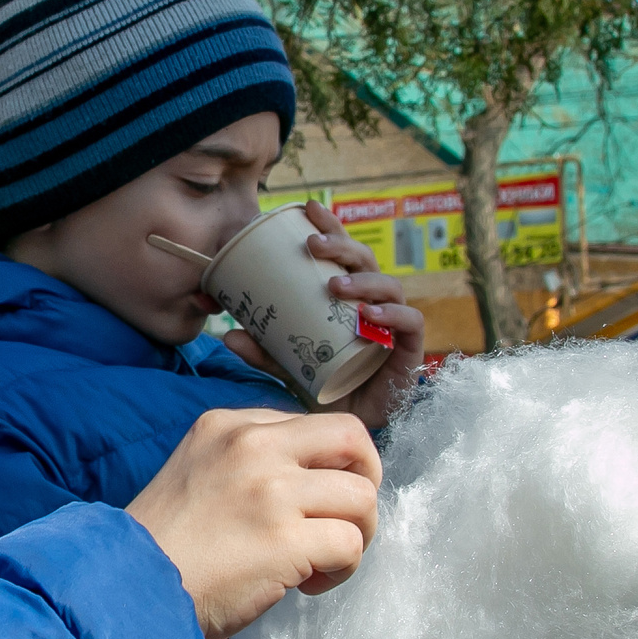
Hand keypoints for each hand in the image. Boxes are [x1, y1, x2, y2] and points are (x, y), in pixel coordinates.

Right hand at [128, 407, 381, 638]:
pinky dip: (341, 570)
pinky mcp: (285, 540)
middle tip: (346, 519)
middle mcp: (253, 445)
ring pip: (362, 497)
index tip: (310, 503)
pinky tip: (306, 584)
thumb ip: (250, 461)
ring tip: (320, 562)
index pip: (314, 424)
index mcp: (230, 425)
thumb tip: (316, 479)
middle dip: (366, 480)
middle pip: (352, 438)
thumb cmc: (163, 545)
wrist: (127, 590)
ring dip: (356, 534)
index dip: (328, 466)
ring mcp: (271, 490)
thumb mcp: (198, 470)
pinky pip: (350, 544)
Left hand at [222, 200, 426, 430]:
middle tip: (312, 246)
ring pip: (389, 286)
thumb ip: (264, 351)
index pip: (343, 253)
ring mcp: (394, 325)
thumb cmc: (326, 389)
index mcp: (348, 298)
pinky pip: (409, 324)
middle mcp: (374, 304)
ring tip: (335, 285)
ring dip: (363, 281)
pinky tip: (373, 314)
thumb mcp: (289, 366)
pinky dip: (393, 315)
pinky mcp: (408, 350)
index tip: (308, 208)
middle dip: (341, 246)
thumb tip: (228, 332)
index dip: (331, 227)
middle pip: (365, 261)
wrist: (353, 430)